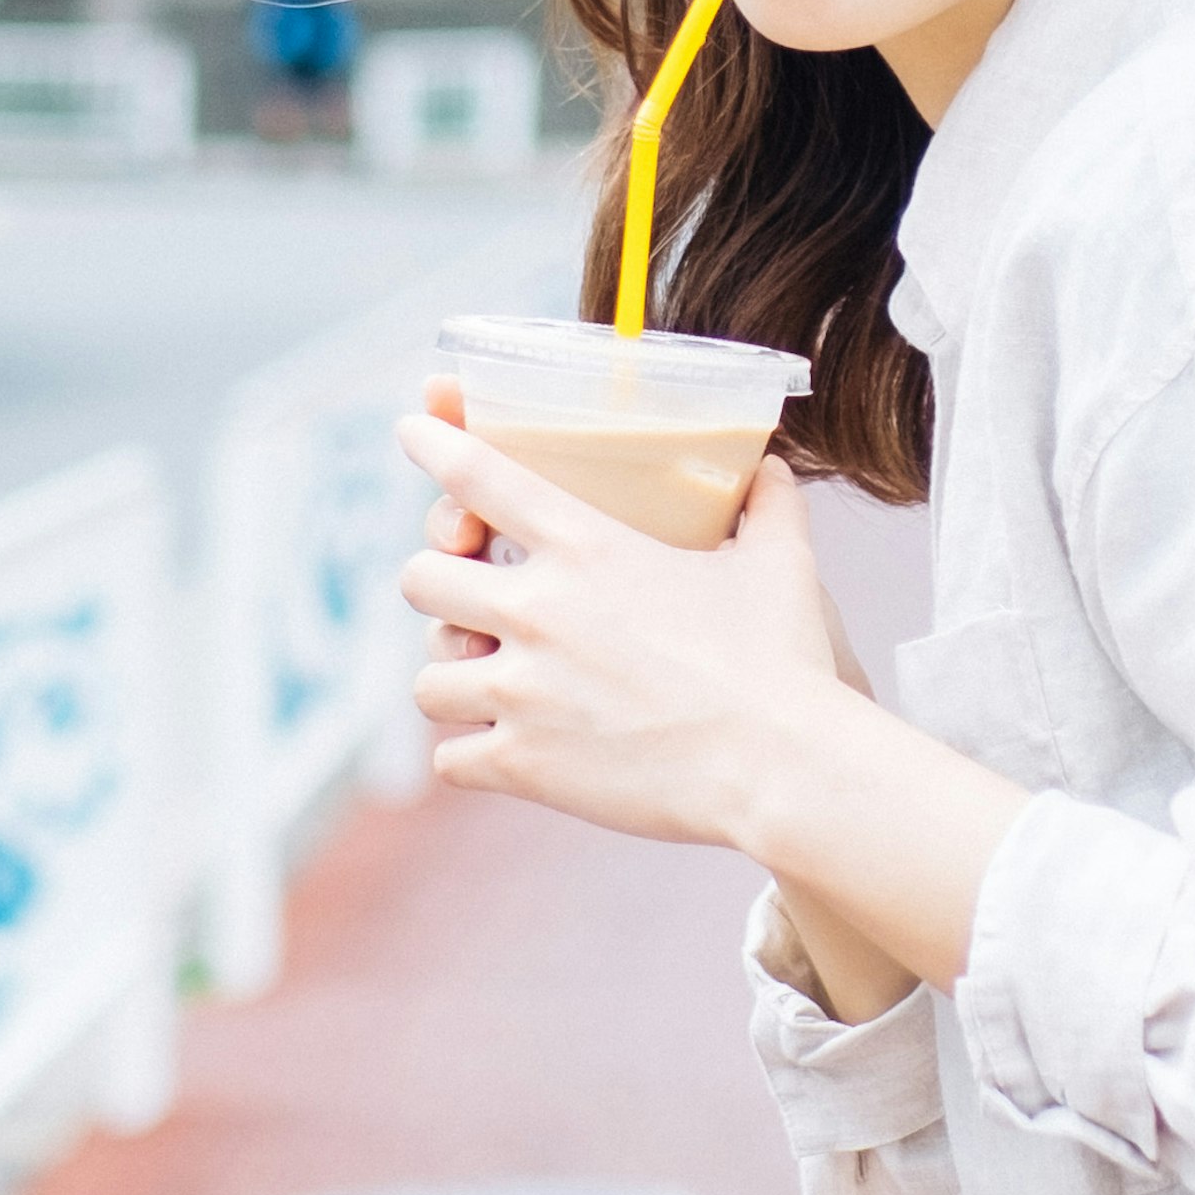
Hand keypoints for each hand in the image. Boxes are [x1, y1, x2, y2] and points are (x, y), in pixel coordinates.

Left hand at [395, 398, 1028, 987]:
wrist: (779, 765)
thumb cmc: (784, 662)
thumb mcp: (781, 564)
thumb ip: (769, 507)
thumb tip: (773, 469)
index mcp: (587, 547)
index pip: (478, 474)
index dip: (433, 443)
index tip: (410, 429)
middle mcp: (537, 610)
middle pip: (419, 578)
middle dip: (437, 588)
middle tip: (468, 603)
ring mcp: (522, 690)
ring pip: (426, 678)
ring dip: (454, 681)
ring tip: (486, 688)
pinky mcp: (524, 763)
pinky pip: (450, 760)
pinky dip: (473, 758)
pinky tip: (505, 754)